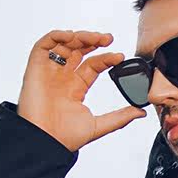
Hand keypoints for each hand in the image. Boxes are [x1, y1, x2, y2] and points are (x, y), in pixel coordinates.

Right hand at [16, 29, 146, 151]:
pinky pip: (44, 45)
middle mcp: (63, 77)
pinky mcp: (35, 68)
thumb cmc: (66, 138)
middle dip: (93, 41)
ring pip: (64, 44)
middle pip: (78, 50)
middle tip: (109, 38)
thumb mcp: (99, 126)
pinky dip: (57, 36)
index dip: (106, 58)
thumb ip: (120, 118)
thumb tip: (141, 113)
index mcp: (76, 88)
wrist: (45, 142)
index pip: (93, 65)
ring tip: (94, 38)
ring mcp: (49, 72)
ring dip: (79, 37)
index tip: (120, 57)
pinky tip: (72, 36)